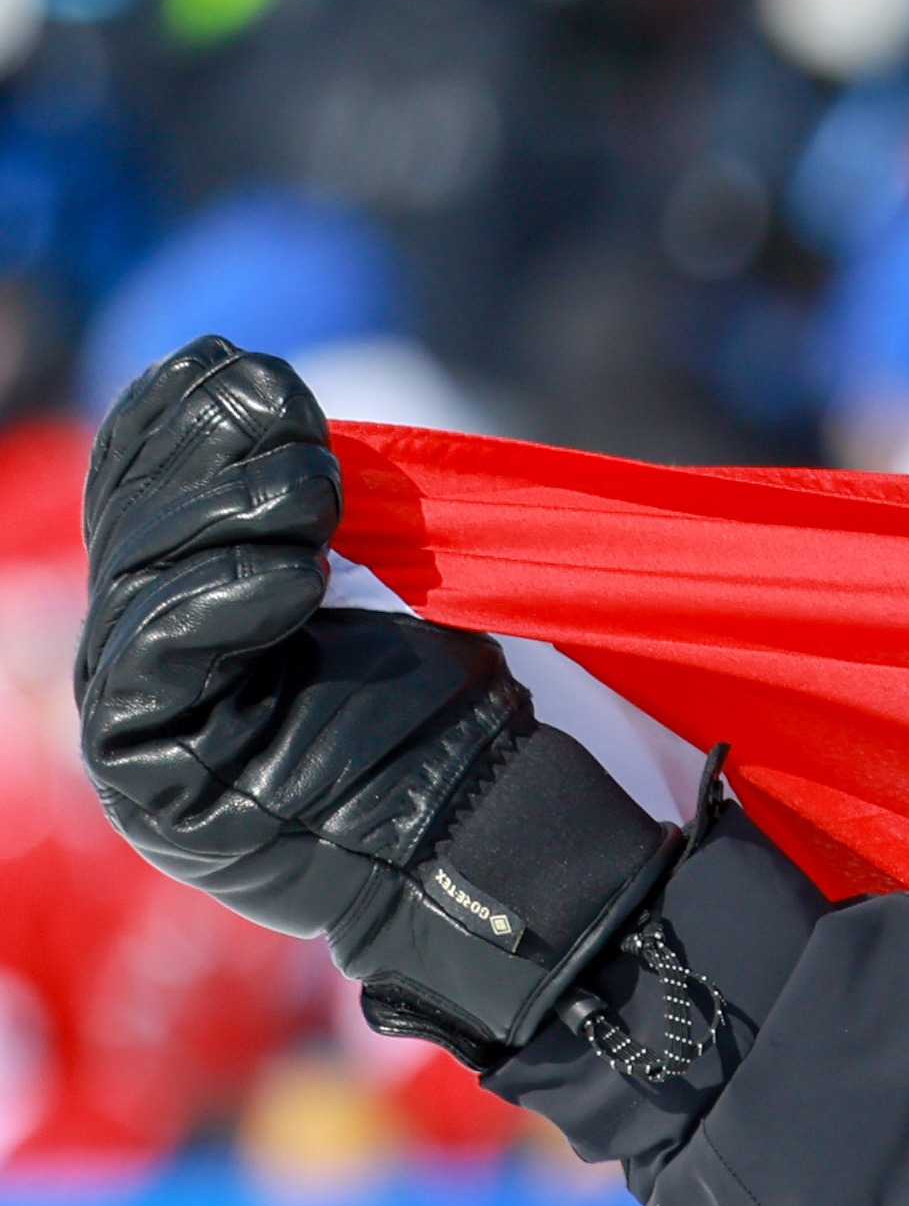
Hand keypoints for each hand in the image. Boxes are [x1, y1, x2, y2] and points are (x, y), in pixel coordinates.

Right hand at [79, 336, 673, 1057]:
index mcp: (173, 592)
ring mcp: (128, 713)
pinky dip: (219, 604)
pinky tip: (288, 578)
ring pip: (139, 579)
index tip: (252, 370)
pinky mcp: (142, 769)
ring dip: (228, 518)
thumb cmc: (443, 712)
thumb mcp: (377, 577)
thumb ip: (300, 496)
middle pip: (132, 519)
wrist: (482, 834)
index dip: (181, 414)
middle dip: (210, 459)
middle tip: (302, 436)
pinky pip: (156, 661)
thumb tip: (240, 376)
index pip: (137, 475)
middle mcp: (133, 649)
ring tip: (312, 495)